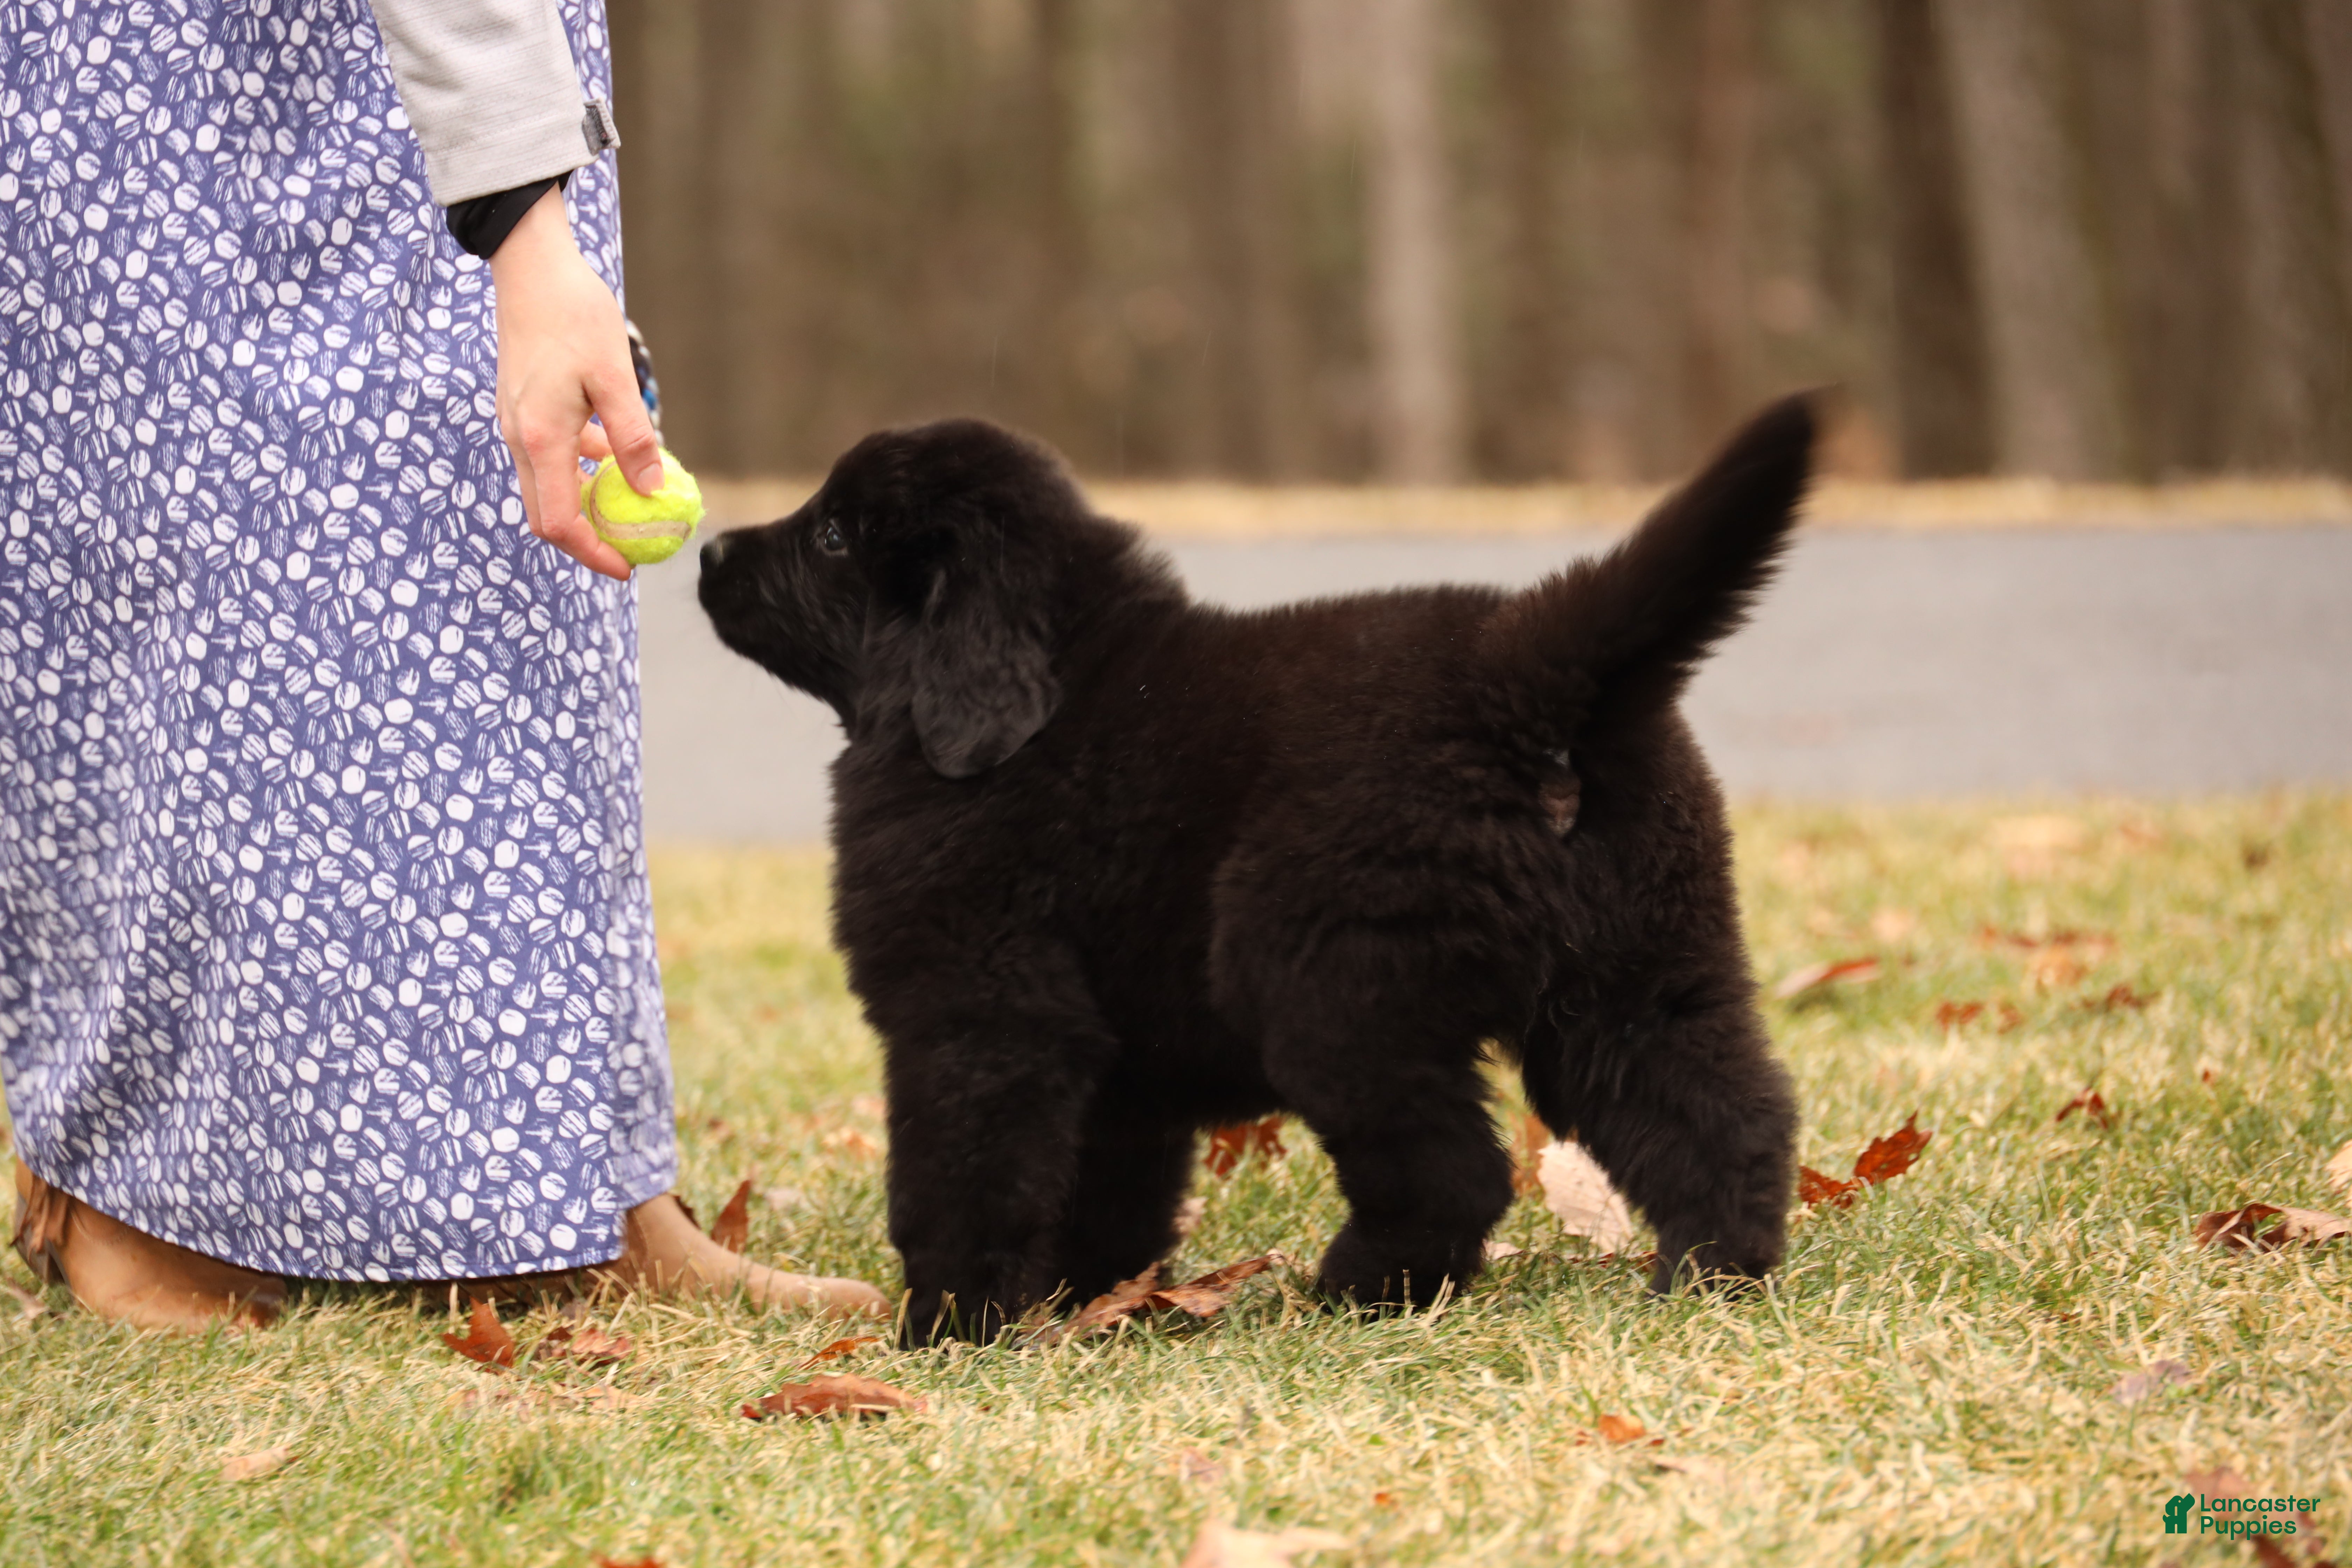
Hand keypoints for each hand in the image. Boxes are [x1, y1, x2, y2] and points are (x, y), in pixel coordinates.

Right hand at [487, 185, 663, 580]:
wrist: (531, 267)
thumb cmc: (574, 314)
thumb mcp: (615, 376)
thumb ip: (632, 436)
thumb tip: (652, 487)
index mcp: (540, 438)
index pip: (560, 522)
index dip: (593, 553)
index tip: (628, 568)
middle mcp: (520, 438)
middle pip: (548, 514)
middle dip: (590, 539)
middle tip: (633, 546)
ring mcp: (518, 424)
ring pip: (549, 486)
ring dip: (588, 503)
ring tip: (632, 503)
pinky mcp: (524, 409)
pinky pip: (551, 456)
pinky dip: (581, 468)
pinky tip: (614, 453)